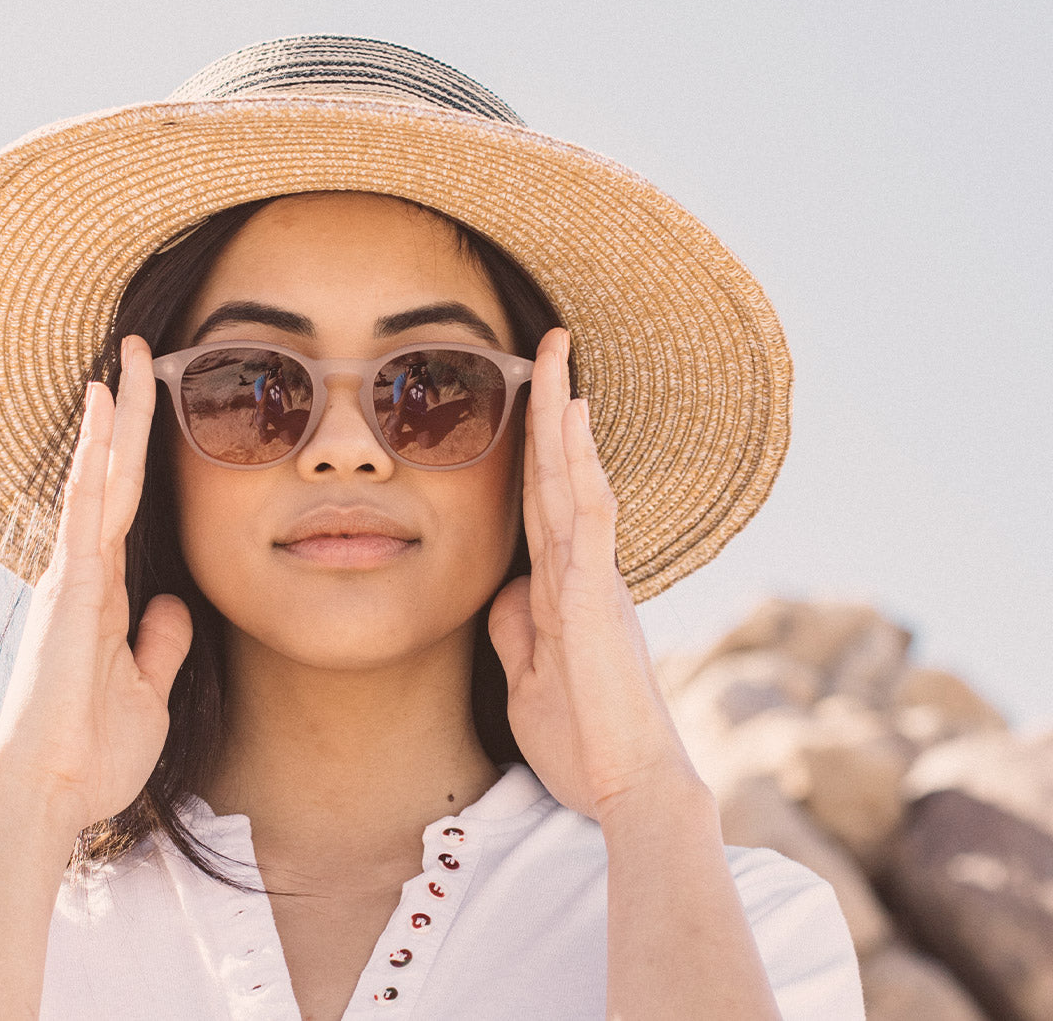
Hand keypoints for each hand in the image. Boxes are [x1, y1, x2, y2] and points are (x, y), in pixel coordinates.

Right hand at [0, 335, 192, 837]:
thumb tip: (176, 604)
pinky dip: (94, 456)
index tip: (153, 404)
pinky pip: (87, 507)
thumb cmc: (92, 752)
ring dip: (116, 415)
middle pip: (115, 476)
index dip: (140, 455)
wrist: (50, 793)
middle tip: (144, 349)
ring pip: (101, 477)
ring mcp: (74, 576)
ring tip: (129, 353)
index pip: (130, 506)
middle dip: (131, 413)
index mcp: (105, 594)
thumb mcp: (149, 690)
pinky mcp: (68, 587)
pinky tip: (102, 407)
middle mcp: (86, 573)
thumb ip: (160, 643)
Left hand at [487, 328, 700, 821]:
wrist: (625, 787)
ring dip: (565, 420)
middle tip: (547, 343)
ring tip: (556, 359)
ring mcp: (593, 581)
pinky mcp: (597, 602)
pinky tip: (573, 428)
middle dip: (552, 407)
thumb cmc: (582, 738)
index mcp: (567, 586)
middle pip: (561, 473)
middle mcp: (585, 570)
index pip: (542, 501)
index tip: (530, 397)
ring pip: (577, 482)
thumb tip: (505, 586)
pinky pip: (588, 523)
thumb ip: (517, 627)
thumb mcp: (526, 677)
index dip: (535, 448)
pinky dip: (581, 471)